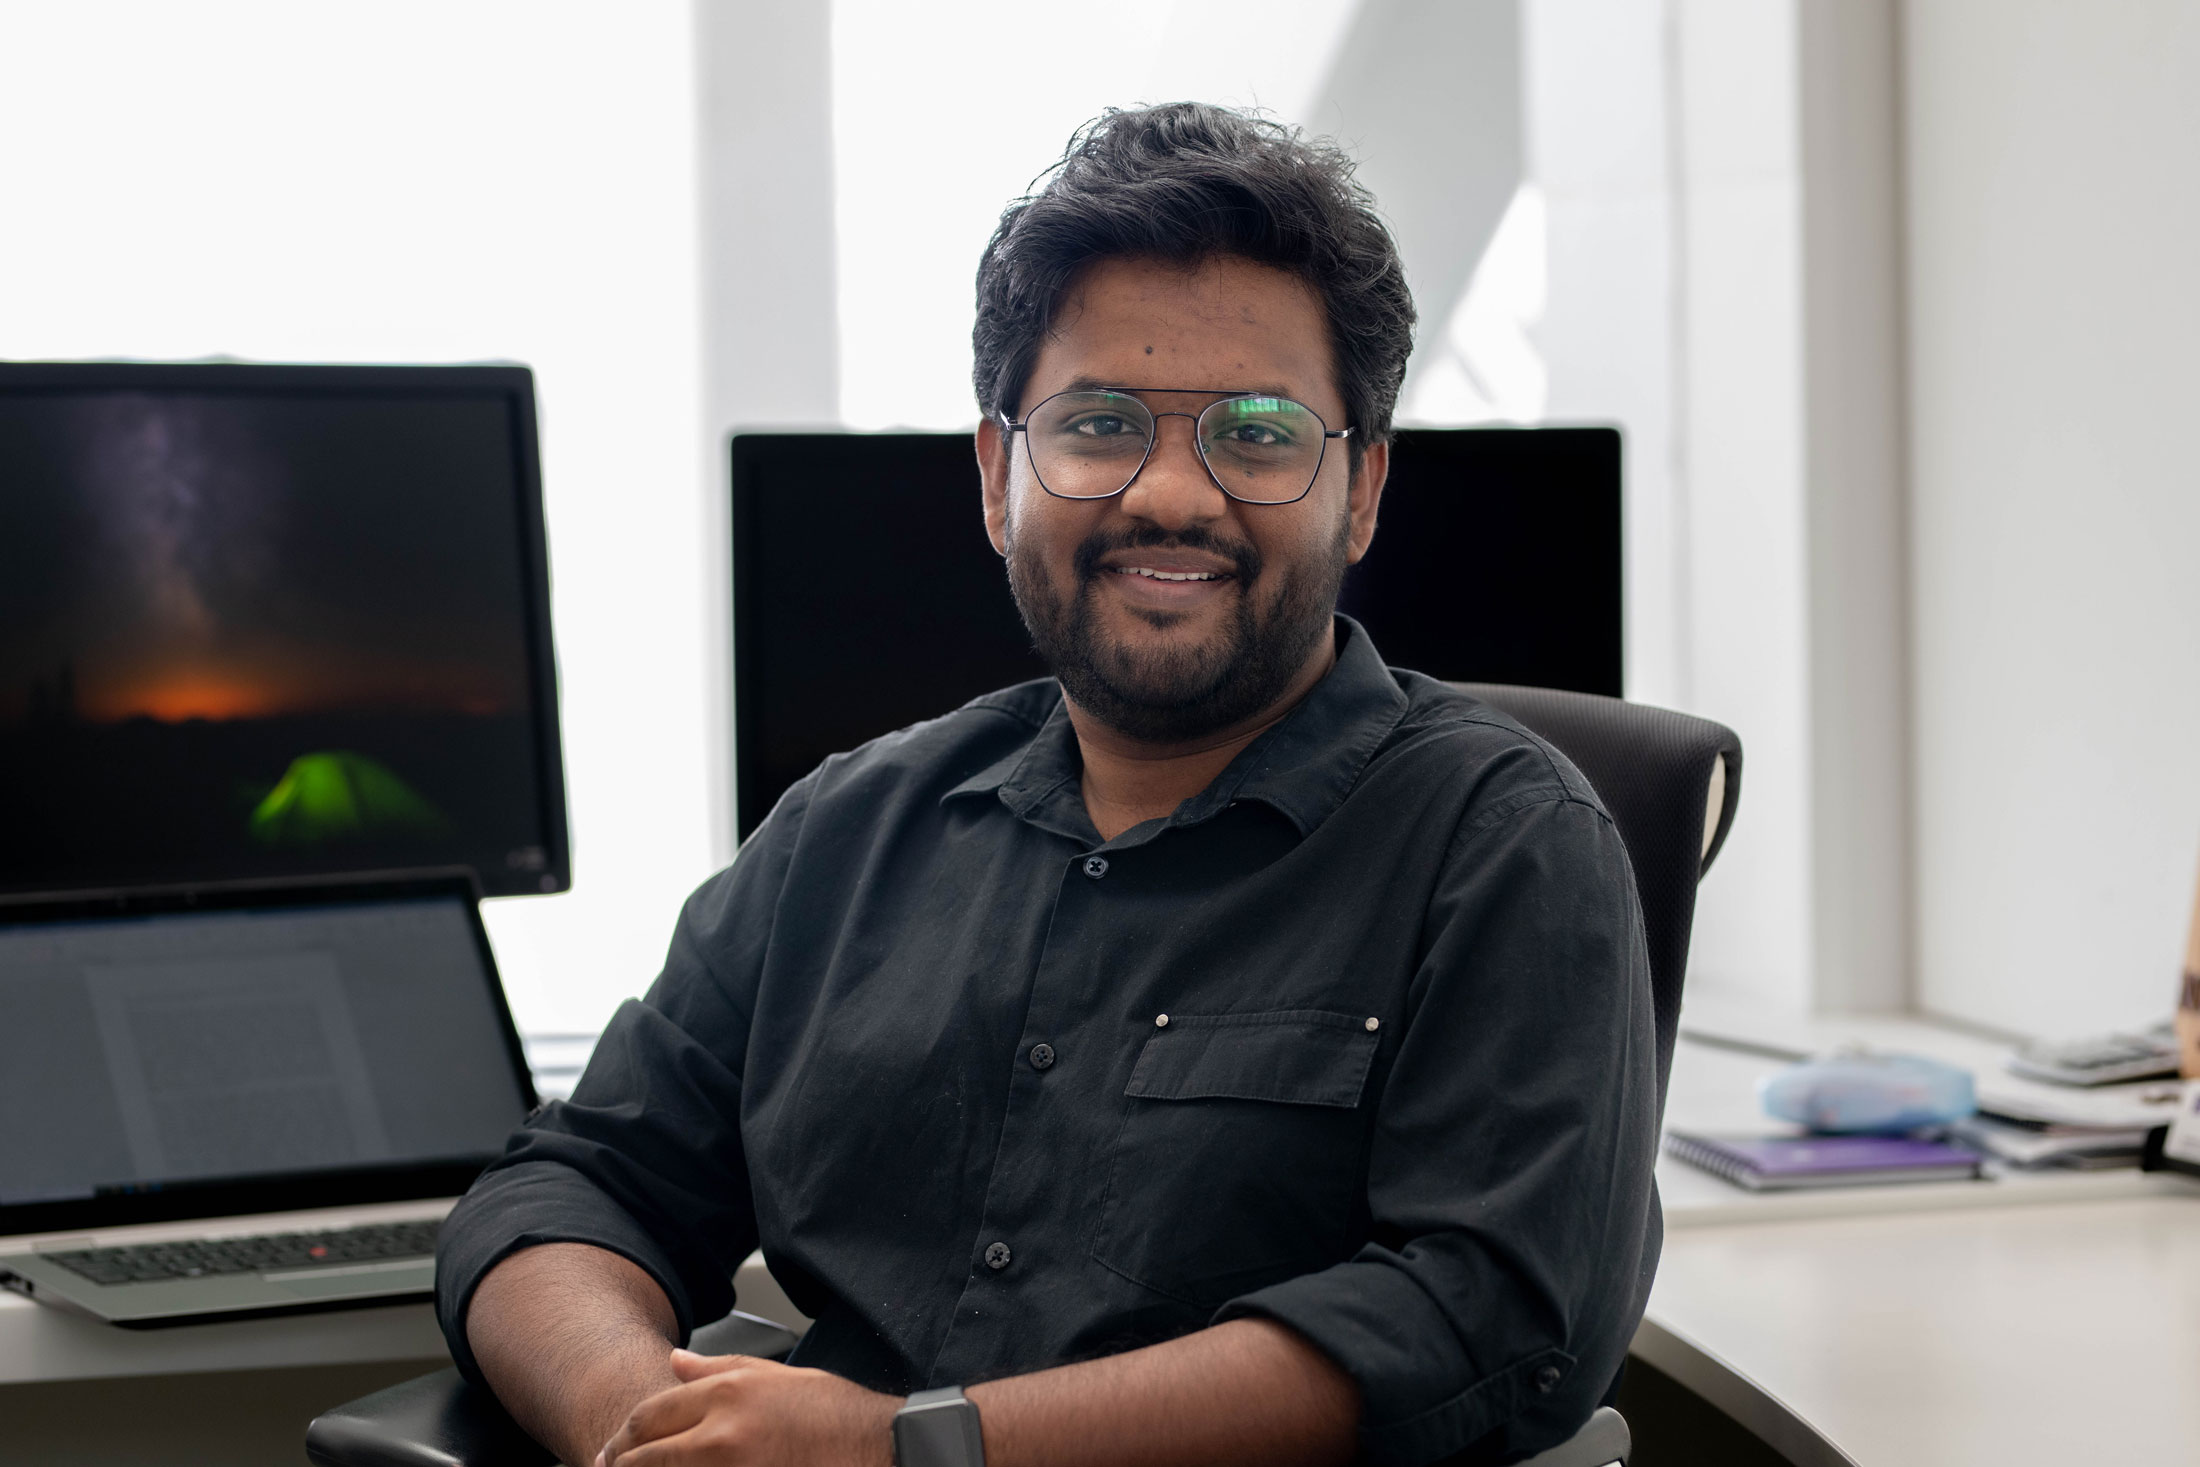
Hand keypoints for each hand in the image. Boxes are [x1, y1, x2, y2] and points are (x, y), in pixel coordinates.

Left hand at [595, 1349, 899, 1466]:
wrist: (876, 1447)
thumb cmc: (830, 1412)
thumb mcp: (771, 1376)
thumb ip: (714, 1368)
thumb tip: (673, 1362)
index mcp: (727, 1393)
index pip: (650, 1416)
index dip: (621, 1439)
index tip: (609, 1451)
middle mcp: (722, 1433)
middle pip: (645, 1457)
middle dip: (621, 1466)